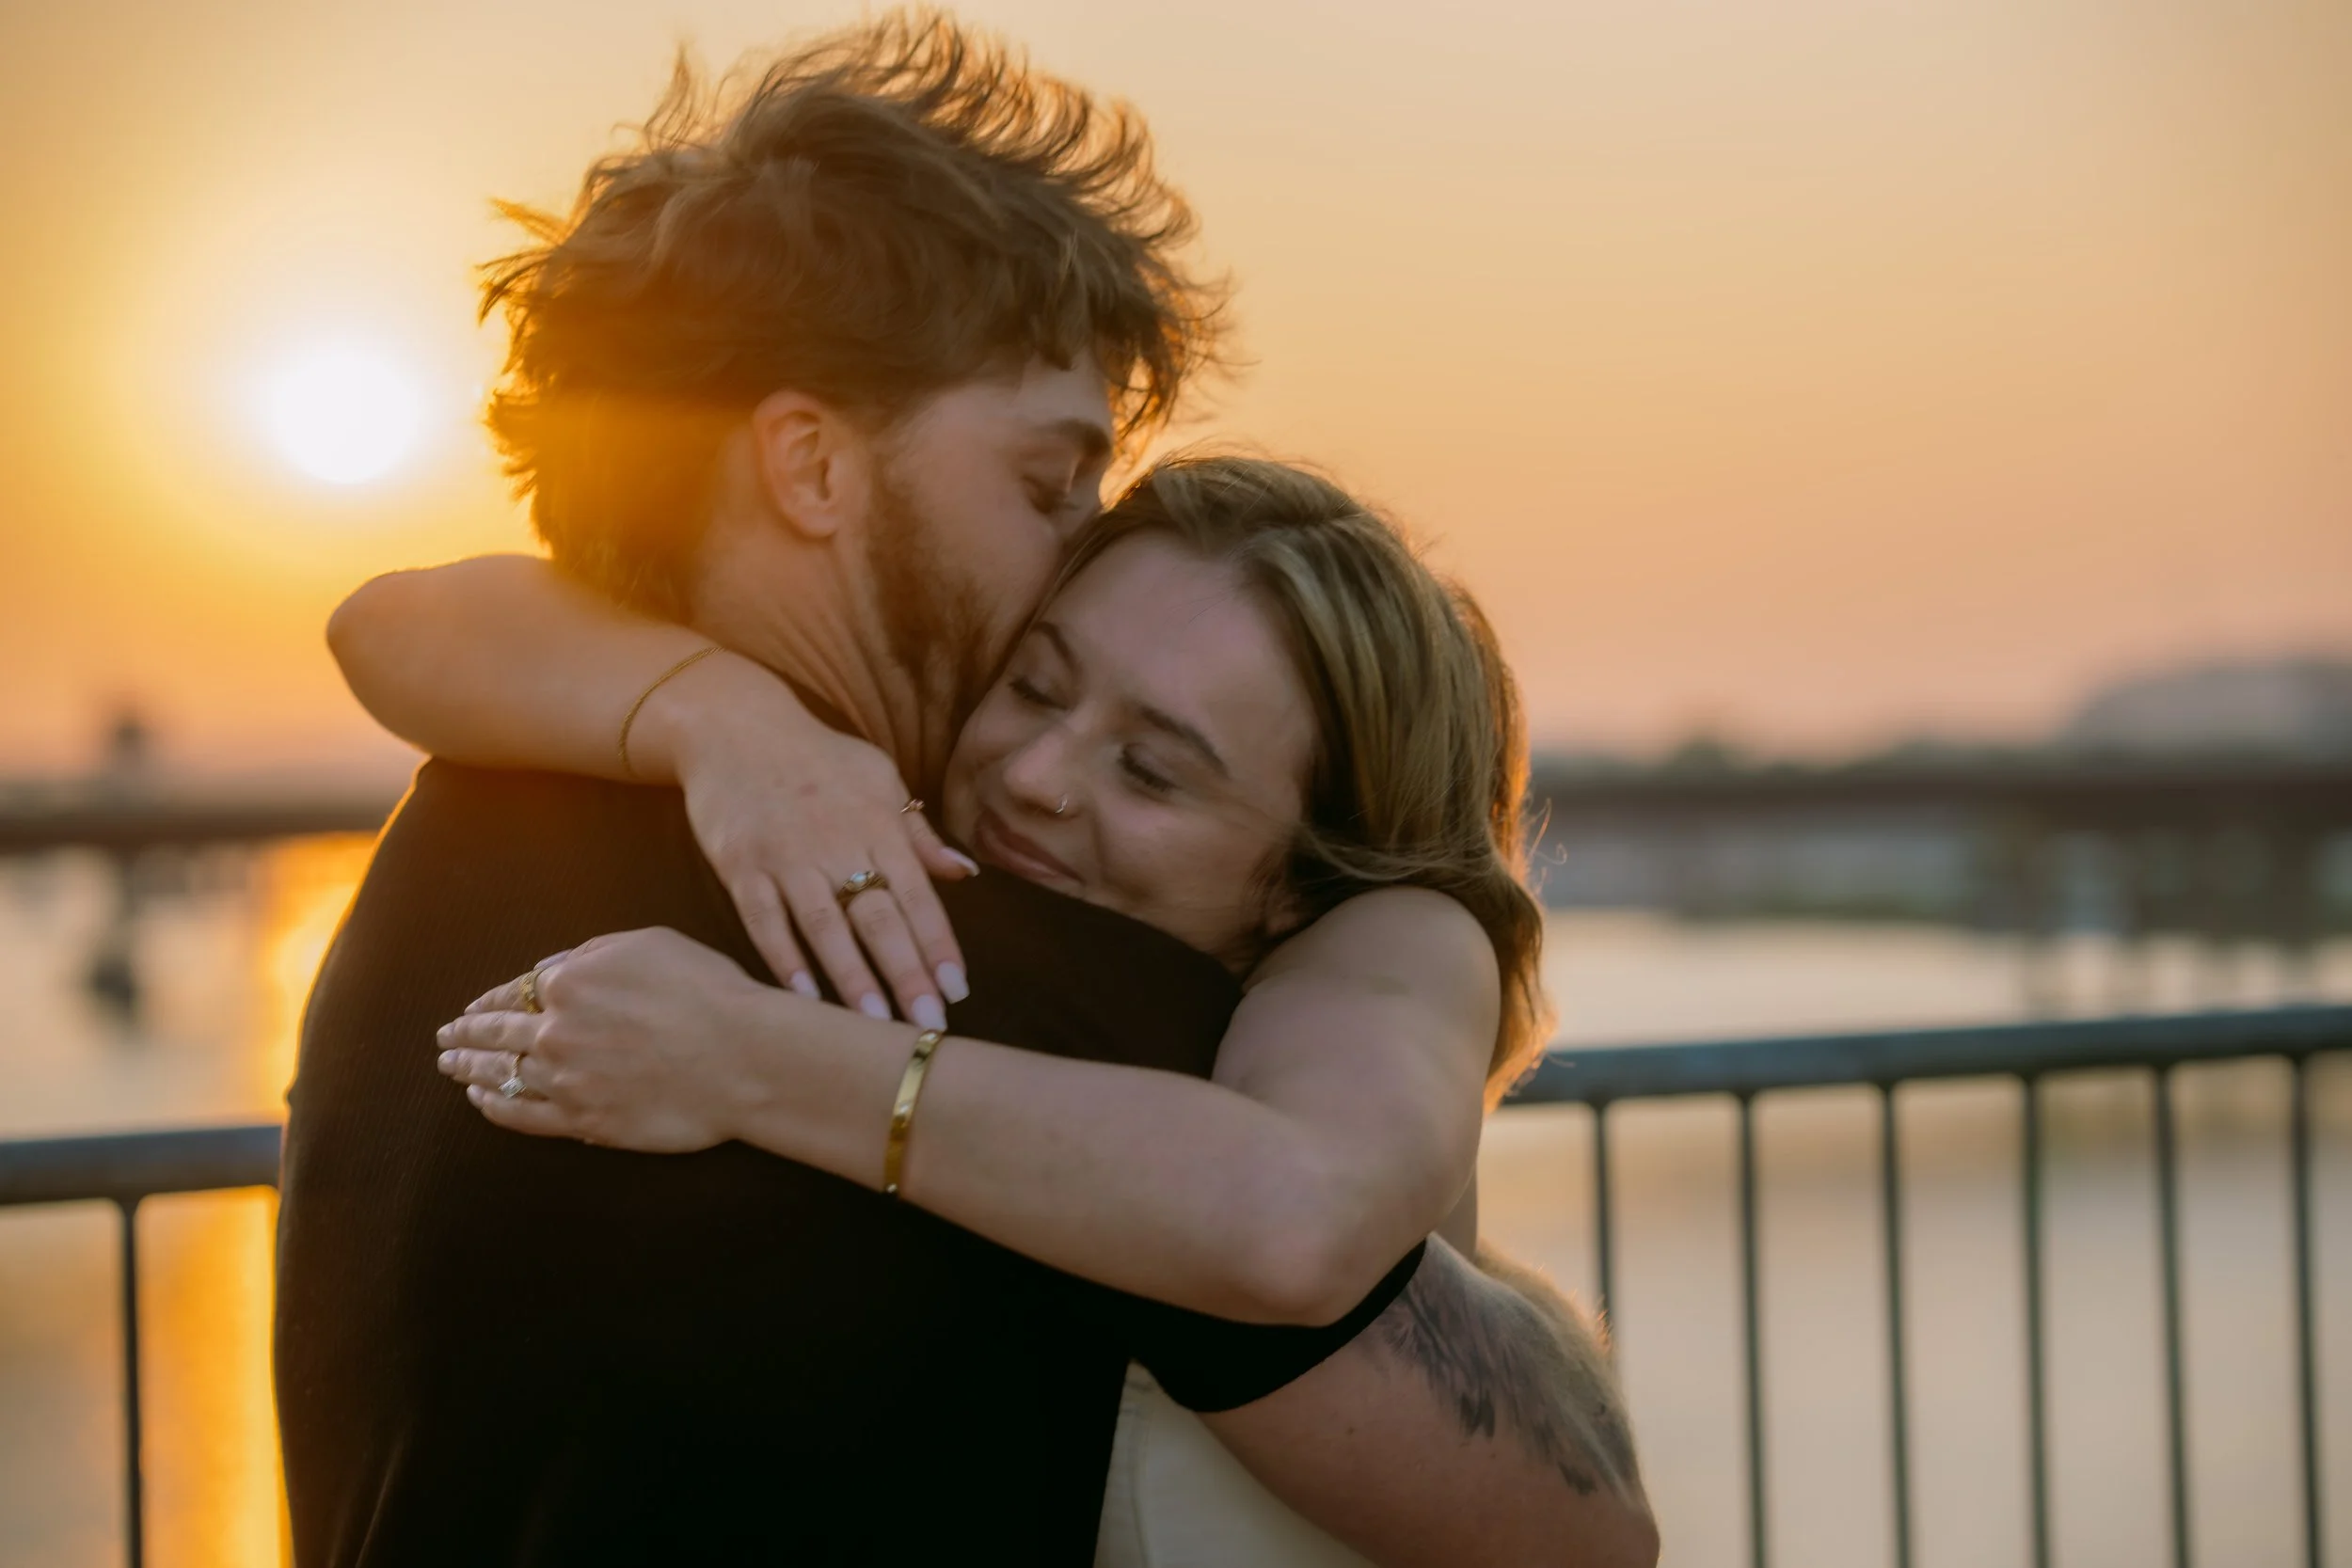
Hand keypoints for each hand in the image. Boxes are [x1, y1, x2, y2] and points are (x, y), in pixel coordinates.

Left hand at [435, 929, 774, 1152]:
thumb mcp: (651, 944)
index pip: (515, 991)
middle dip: (465, 1034)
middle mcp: (556, 1030)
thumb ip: (593, 953)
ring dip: (470, 1070)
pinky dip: (495, 1106)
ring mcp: (566, 1079)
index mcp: (569, 982)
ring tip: (452, 1068)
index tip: (473, 1007)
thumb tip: (557, 969)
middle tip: (444, 1038)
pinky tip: (481, 1101)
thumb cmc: (707, 992)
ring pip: (502, 1074)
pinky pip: (523, 1114)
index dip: (488, 1000)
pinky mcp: (583, 1119)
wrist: (742, 1057)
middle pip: (497, 1033)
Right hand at [644, 653, 977, 1027]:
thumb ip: (919, 835)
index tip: (957, 990)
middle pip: (877, 916)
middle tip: (926, 1026)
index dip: (938, 943)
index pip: (917, 893)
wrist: (735, 728)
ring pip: (823, 925)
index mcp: (877, 823)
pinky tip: (804, 998)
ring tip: (873, 1025)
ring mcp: (785, 855)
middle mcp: (836, 842)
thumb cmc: (819, 759)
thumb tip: (967, 873)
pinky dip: (784, 959)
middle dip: (905, 973)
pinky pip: (763, 920)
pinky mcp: (741, 865)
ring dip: (851, 977)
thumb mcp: (879, 779)